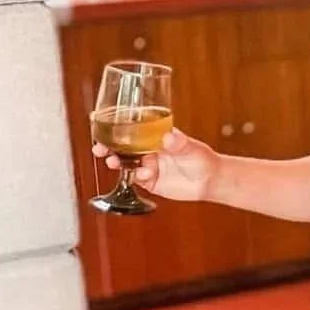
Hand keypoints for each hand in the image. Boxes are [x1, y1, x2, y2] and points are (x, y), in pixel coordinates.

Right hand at [93, 129, 219, 202]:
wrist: (210, 181)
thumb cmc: (203, 159)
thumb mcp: (192, 148)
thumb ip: (180, 144)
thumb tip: (169, 137)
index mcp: (156, 137)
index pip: (133, 130)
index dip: (117, 129)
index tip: (105, 127)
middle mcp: (149, 150)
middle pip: (123, 147)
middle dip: (109, 147)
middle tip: (99, 148)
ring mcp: (149, 166)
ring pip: (126, 163)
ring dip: (117, 162)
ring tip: (112, 162)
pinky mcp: (150, 182)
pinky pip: (136, 179)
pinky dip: (136, 176)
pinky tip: (143, 175)